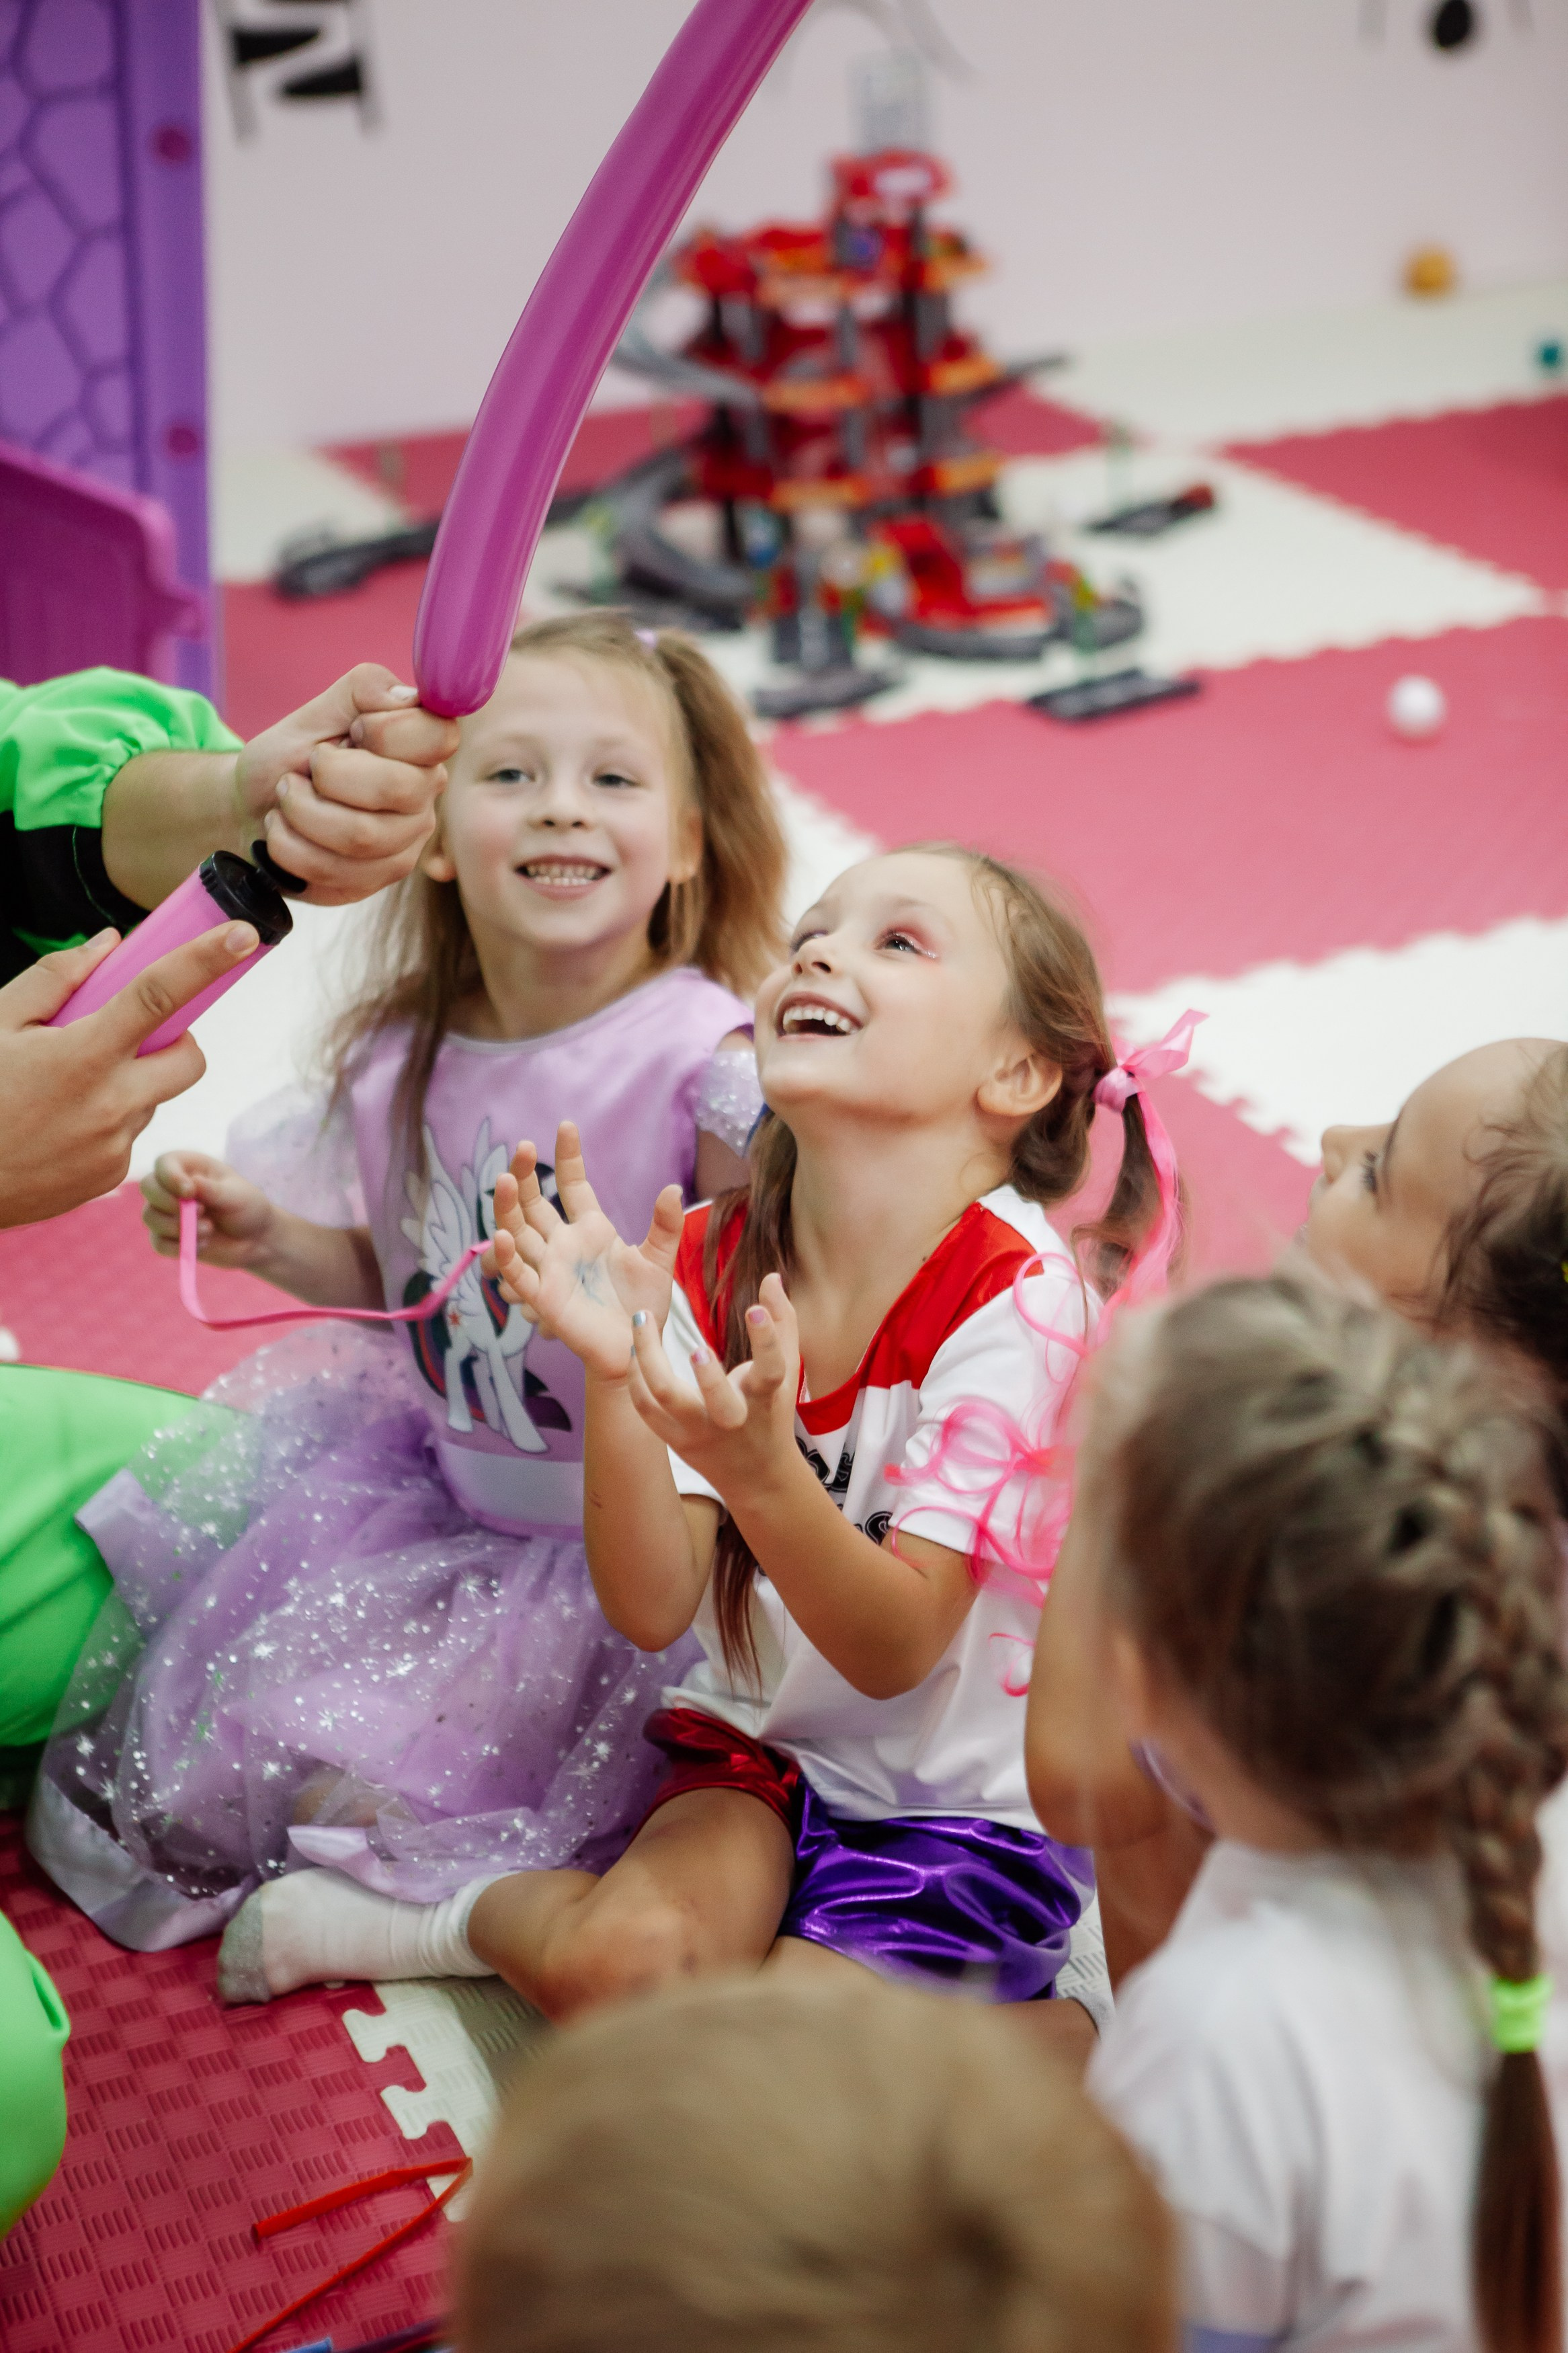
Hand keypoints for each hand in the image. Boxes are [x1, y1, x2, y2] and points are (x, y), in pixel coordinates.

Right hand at [0, 921, 258, 1227]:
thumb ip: (56, 978)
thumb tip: (110, 945)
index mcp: (83, 1055)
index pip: (159, 995)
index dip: (205, 960)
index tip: (243, 934)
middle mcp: (111, 1103)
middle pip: (190, 1061)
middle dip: (175, 1041)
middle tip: (131, 1036)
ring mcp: (116, 1145)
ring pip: (153, 1098)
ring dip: (129, 1084)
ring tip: (65, 1090)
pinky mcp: (112, 1176)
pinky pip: (129, 1135)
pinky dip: (107, 1122)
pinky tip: (60, 1125)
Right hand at [142, 1150, 277, 1267]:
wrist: (255, 1239)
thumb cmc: (247, 1208)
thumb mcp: (237, 1196)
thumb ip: (214, 1190)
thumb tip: (192, 1183)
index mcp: (190, 1167)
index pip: (164, 1163)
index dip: (170, 1177)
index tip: (189, 1192)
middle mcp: (173, 1187)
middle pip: (148, 1187)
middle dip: (170, 1203)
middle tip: (202, 1212)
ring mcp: (168, 1212)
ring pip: (149, 1216)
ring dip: (177, 1227)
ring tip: (209, 1229)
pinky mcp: (168, 1237)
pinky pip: (157, 1243)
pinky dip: (177, 1247)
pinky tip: (201, 1244)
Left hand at [235, 664, 458, 904]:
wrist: (253, 811)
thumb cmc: (288, 758)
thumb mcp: (314, 713)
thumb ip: (363, 691)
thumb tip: (406, 697)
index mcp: (420, 744)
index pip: (438, 735)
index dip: (386, 731)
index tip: (351, 730)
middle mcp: (424, 792)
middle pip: (397, 789)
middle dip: (329, 775)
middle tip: (306, 769)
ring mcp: (406, 839)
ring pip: (362, 836)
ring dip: (302, 812)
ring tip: (286, 800)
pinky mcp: (380, 877)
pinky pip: (337, 870)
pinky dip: (291, 847)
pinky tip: (285, 832)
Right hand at [488, 1121, 682, 1382]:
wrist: (636, 1349)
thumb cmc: (644, 1307)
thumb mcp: (658, 1260)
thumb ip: (664, 1225)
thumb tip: (674, 1187)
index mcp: (591, 1230)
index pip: (573, 1185)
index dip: (568, 1157)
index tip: (566, 1126)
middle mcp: (564, 1245)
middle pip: (535, 1203)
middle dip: (525, 1175)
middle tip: (522, 1145)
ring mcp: (550, 1268)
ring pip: (518, 1232)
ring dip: (507, 1207)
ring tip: (504, 1179)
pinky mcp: (543, 1297)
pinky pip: (520, 1273)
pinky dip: (509, 1256)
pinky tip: (503, 1236)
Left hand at [627, 1271, 801, 1503]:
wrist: (755, 1475)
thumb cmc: (772, 1411)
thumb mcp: (788, 1371)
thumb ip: (782, 1321)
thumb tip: (771, 1276)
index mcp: (764, 1398)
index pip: (771, 1369)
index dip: (765, 1341)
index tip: (754, 1309)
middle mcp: (731, 1418)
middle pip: (715, 1401)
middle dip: (707, 1376)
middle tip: (696, 1344)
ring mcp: (698, 1432)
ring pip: (665, 1399)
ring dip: (648, 1359)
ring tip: (641, 1320)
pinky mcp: (673, 1440)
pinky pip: (645, 1408)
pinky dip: (635, 1378)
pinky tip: (633, 1349)